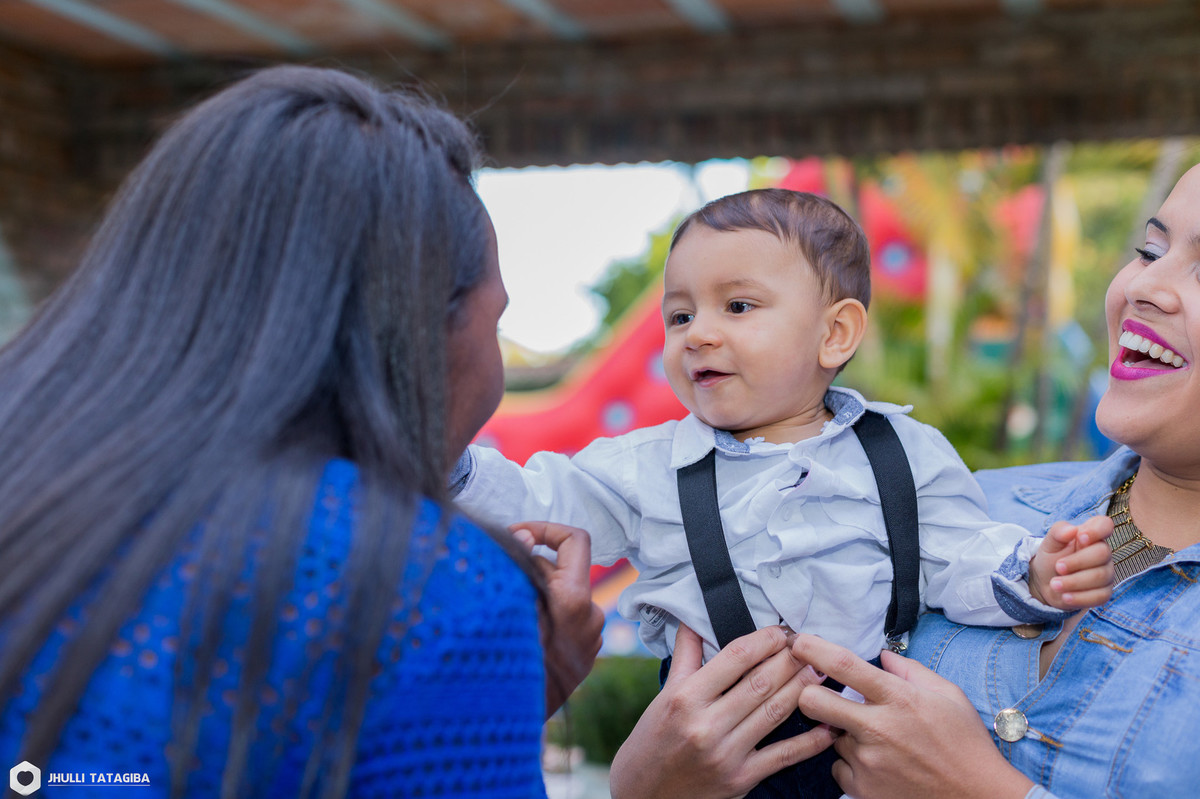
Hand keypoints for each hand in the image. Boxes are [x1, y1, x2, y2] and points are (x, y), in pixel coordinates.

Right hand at [510, 521, 604, 717]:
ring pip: (559, 592)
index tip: (517, 533)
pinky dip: (544, 611)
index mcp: (572, 600)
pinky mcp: (585, 651)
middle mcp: (589, 615)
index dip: (545, 528)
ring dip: (533, 589)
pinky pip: (565, 616)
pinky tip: (518, 626)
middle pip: (559, 567)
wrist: (516, 724)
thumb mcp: (506, 609)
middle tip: (495, 574)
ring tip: (503, 605)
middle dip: (528, 565)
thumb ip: (517, 567)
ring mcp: (590, 635)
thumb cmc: (506, 667)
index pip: (573, 539)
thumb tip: (523, 535)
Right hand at [610, 624, 832, 798]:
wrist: (643, 794)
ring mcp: (726, 754)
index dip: (764, 640)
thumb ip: (686, 656)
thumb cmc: (652, 740)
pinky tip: (828, 726)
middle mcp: (706, 724)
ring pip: (775, 712)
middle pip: (761, 682)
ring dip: (804, 688)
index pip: (735, 657)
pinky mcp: (740, 779)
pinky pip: (783, 756)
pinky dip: (810, 741)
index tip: (781, 631)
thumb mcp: (664, 695)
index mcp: (685, 697)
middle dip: (791, 659)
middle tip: (809, 645)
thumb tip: (693, 620)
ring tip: (820, 671)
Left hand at [793, 634, 1033, 798]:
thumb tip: (883, 655)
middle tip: (823, 694)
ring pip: (829, 736)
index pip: (844, 666)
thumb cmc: (965, 743)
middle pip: (812, 702)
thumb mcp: (947, 695)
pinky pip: (838, 767)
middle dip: (809, 693)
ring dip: (843, 732)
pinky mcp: (863, 789)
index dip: (814, 649)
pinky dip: (850, 762)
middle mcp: (878, 729)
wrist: (979, 797)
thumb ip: (909, 670)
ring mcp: (868, 761)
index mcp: (898, 698)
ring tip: (876, 738)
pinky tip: (876, 761)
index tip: (797, 641)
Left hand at [1028, 515, 1114, 607]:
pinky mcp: (1104, 593)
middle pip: (1102, 553)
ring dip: (1074, 582)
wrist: (1045, 583)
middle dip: (1076, 561)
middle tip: (1057, 567)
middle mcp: (1103, 553)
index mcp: (1090, 535)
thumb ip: (1058, 532)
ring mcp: (1106, 573)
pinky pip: (1099, 596)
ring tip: (1054, 584)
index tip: (1081, 537)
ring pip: (1100, 577)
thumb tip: (1071, 530)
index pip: (1105, 525)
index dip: (1097, 530)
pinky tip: (1065, 596)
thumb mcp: (1049, 543)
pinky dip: (1079, 597)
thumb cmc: (1051, 558)